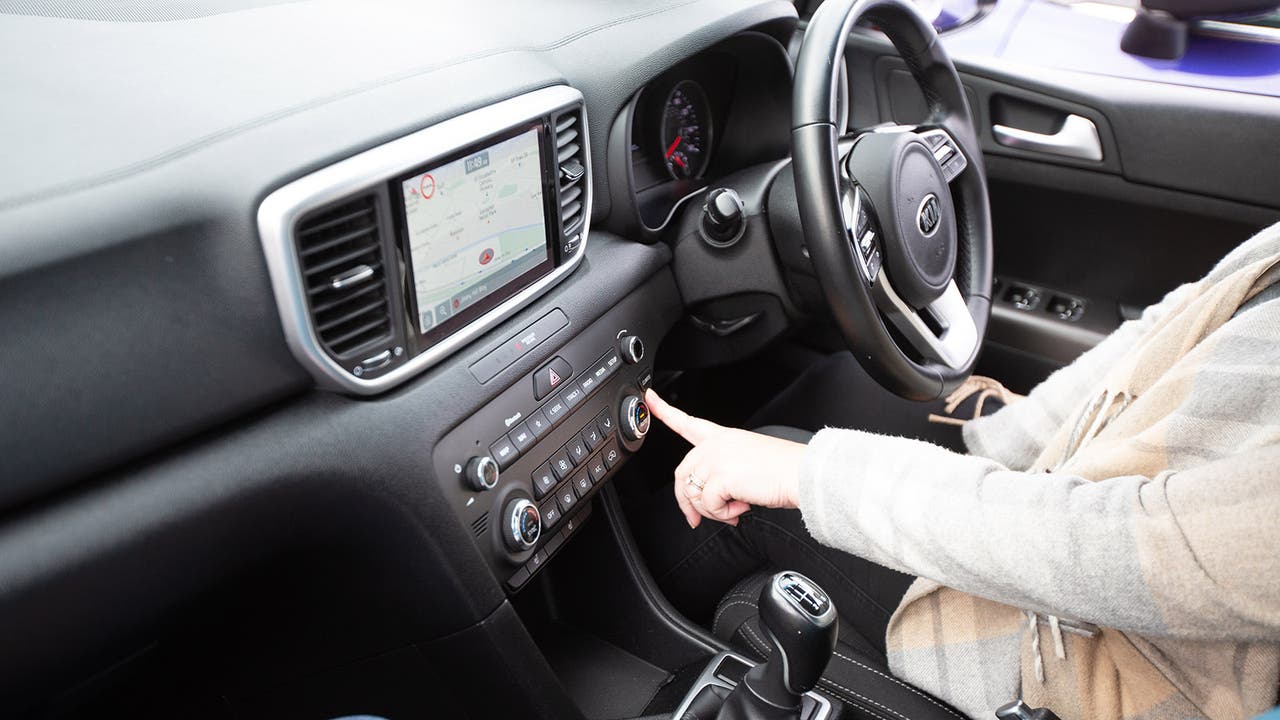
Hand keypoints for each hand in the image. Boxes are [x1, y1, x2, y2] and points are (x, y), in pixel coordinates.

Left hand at [645, 389, 805, 527]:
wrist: (804, 475)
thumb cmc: (785, 471)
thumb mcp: (748, 462)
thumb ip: (723, 471)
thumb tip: (709, 498)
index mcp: (724, 436)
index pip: (688, 422)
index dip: (665, 410)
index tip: (650, 399)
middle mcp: (716, 444)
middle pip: (682, 473)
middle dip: (687, 502)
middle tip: (699, 519)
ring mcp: (717, 458)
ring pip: (693, 493)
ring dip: (711, 511)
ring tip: (734, 510)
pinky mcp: (721, 476)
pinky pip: (707, 504)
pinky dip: (722, 514)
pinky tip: (740, 509)